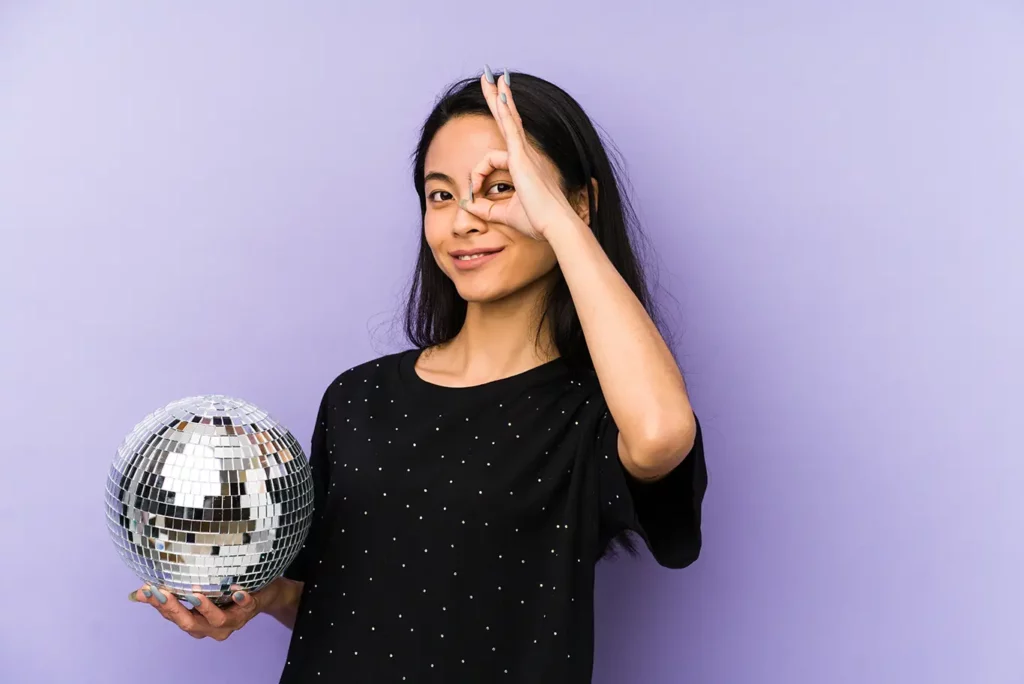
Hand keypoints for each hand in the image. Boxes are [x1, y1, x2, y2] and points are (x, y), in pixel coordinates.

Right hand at [130, 583, 262, 640]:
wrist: (264, 593)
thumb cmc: (226, 593)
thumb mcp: (198, 593)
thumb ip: (174, 593)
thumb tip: (139, 591)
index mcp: (196, 622)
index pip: (173, 617)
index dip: (158, 605)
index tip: (145, 590)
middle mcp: (212, 627)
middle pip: (190, 624)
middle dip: (175, 609)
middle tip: (162, 593)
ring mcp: (233, 621)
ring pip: (217, 621)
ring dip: (205, 608)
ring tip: (196, 595)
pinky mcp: (250, 609)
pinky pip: (246, 607)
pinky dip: (242, 600)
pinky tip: (238, 591)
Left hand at [458, 66, 582, 239]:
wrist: (555, 225)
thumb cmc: (537, 222)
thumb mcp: (504, 214)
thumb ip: (485, 208)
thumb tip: (467, 204)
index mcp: (525, 167)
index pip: (493, 159)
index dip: (478, 175)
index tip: (474, 194)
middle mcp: (527, 156)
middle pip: (510, 121)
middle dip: (499, 99)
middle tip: (492, 78)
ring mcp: (525, 154)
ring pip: (509, 118)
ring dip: (499, 96)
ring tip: (490, 75)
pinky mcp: (522, 157)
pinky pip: (511, 128)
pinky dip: (505, 111)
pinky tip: (499, 95)